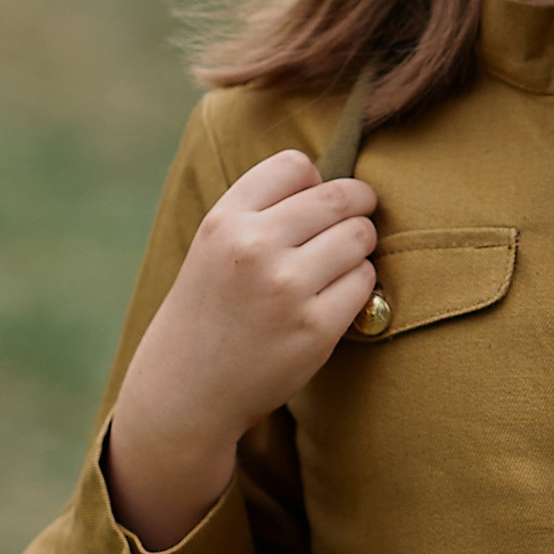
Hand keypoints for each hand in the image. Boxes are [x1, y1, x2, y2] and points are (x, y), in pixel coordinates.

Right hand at [106, 151, 377, 547]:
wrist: (188, 388)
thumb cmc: (212, 309)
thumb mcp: (215, 245)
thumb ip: (263, 209)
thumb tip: (339, 184)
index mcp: (226, 220)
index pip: (295, 165)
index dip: (315, 181)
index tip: (315, 202)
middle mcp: (254, 247)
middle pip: (340, 197)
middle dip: (357, 206)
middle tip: (355, 222)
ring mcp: (287, 288)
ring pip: (360, 236)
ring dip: (360, 247)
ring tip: (338, 265)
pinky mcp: (316, 328)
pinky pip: (365, 282)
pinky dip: (359, 287)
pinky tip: (334, 299)